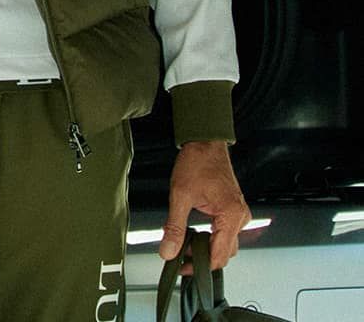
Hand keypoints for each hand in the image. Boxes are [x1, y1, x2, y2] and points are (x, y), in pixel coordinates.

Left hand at [159, 141, 249, 270]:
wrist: (205, 142)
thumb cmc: (196, 162)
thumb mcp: (180, 195)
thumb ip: (174, 226)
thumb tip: (168, 250)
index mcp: (231, 216)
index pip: (219, 256)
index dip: (199, 266)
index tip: (182, 267)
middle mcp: (240, 217)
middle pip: (224, 253)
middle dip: (202, 258)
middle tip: (180, 258)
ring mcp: (239, 214)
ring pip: (226, 244)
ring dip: (207, 248)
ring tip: (185, 246)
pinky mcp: (234, 210)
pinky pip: (226, 232)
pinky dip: (212, 237)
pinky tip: (196, 235)